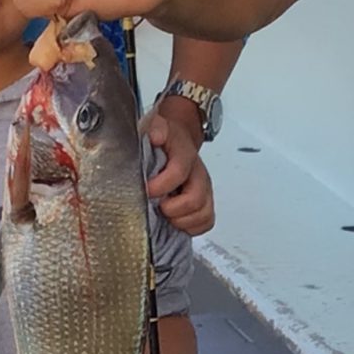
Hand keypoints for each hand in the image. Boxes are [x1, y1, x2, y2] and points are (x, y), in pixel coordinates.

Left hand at [144, 105, 215, 235]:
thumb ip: (154, 127)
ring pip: (204, 214)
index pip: (179, 172)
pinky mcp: (205, 203)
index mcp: (185, 155)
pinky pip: (206, 222)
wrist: (178, 140)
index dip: (160, 186)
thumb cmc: (165, 139)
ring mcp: (204, 190)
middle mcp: (199, 174)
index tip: (146, 190)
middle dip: (172, 209)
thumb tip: (155, 135)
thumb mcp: (155, 125)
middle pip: (195, 199)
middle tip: (157, 206)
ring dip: (181, 220)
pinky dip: (191, 227)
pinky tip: (176, 220)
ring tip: (165, 214)